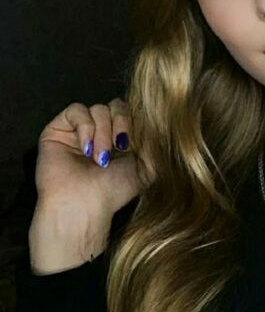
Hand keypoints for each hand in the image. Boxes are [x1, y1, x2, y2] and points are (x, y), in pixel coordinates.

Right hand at [34, 97, 148, 224]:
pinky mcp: (58, 129)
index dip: (136, 122)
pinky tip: (86, 149)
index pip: (133, 112)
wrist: (84, 206)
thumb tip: (159, 119)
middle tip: (120, 147)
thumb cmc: (114, 191)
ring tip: (100, 158)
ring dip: (103, 132)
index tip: (135, 144)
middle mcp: (101, 132)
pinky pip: (76, 110)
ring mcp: (80, 130)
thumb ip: (155, 143)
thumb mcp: (148, 167)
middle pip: (116, 105)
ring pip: (98, 108)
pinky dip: (85, 127)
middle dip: (122, 123)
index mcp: (122, 138)